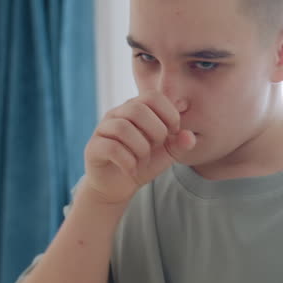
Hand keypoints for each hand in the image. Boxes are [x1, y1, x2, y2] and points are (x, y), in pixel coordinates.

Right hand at [81, 93, 196, 206]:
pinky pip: (111, 148)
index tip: (173, 132)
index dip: (169, 113)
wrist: (119, 186)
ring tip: (143, 160)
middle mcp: (117, 114)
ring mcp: (103, 129)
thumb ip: (180, 143)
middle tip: (157, 146)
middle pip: (137, 108)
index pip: (153, 96)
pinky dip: (128, 162)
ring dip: (141, 148)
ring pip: (123, 127)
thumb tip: (189, 136)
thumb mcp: (167, 153)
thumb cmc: (143, 163)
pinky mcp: (93, 148)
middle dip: (156, 131)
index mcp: (136, 108)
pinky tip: (132, 169)